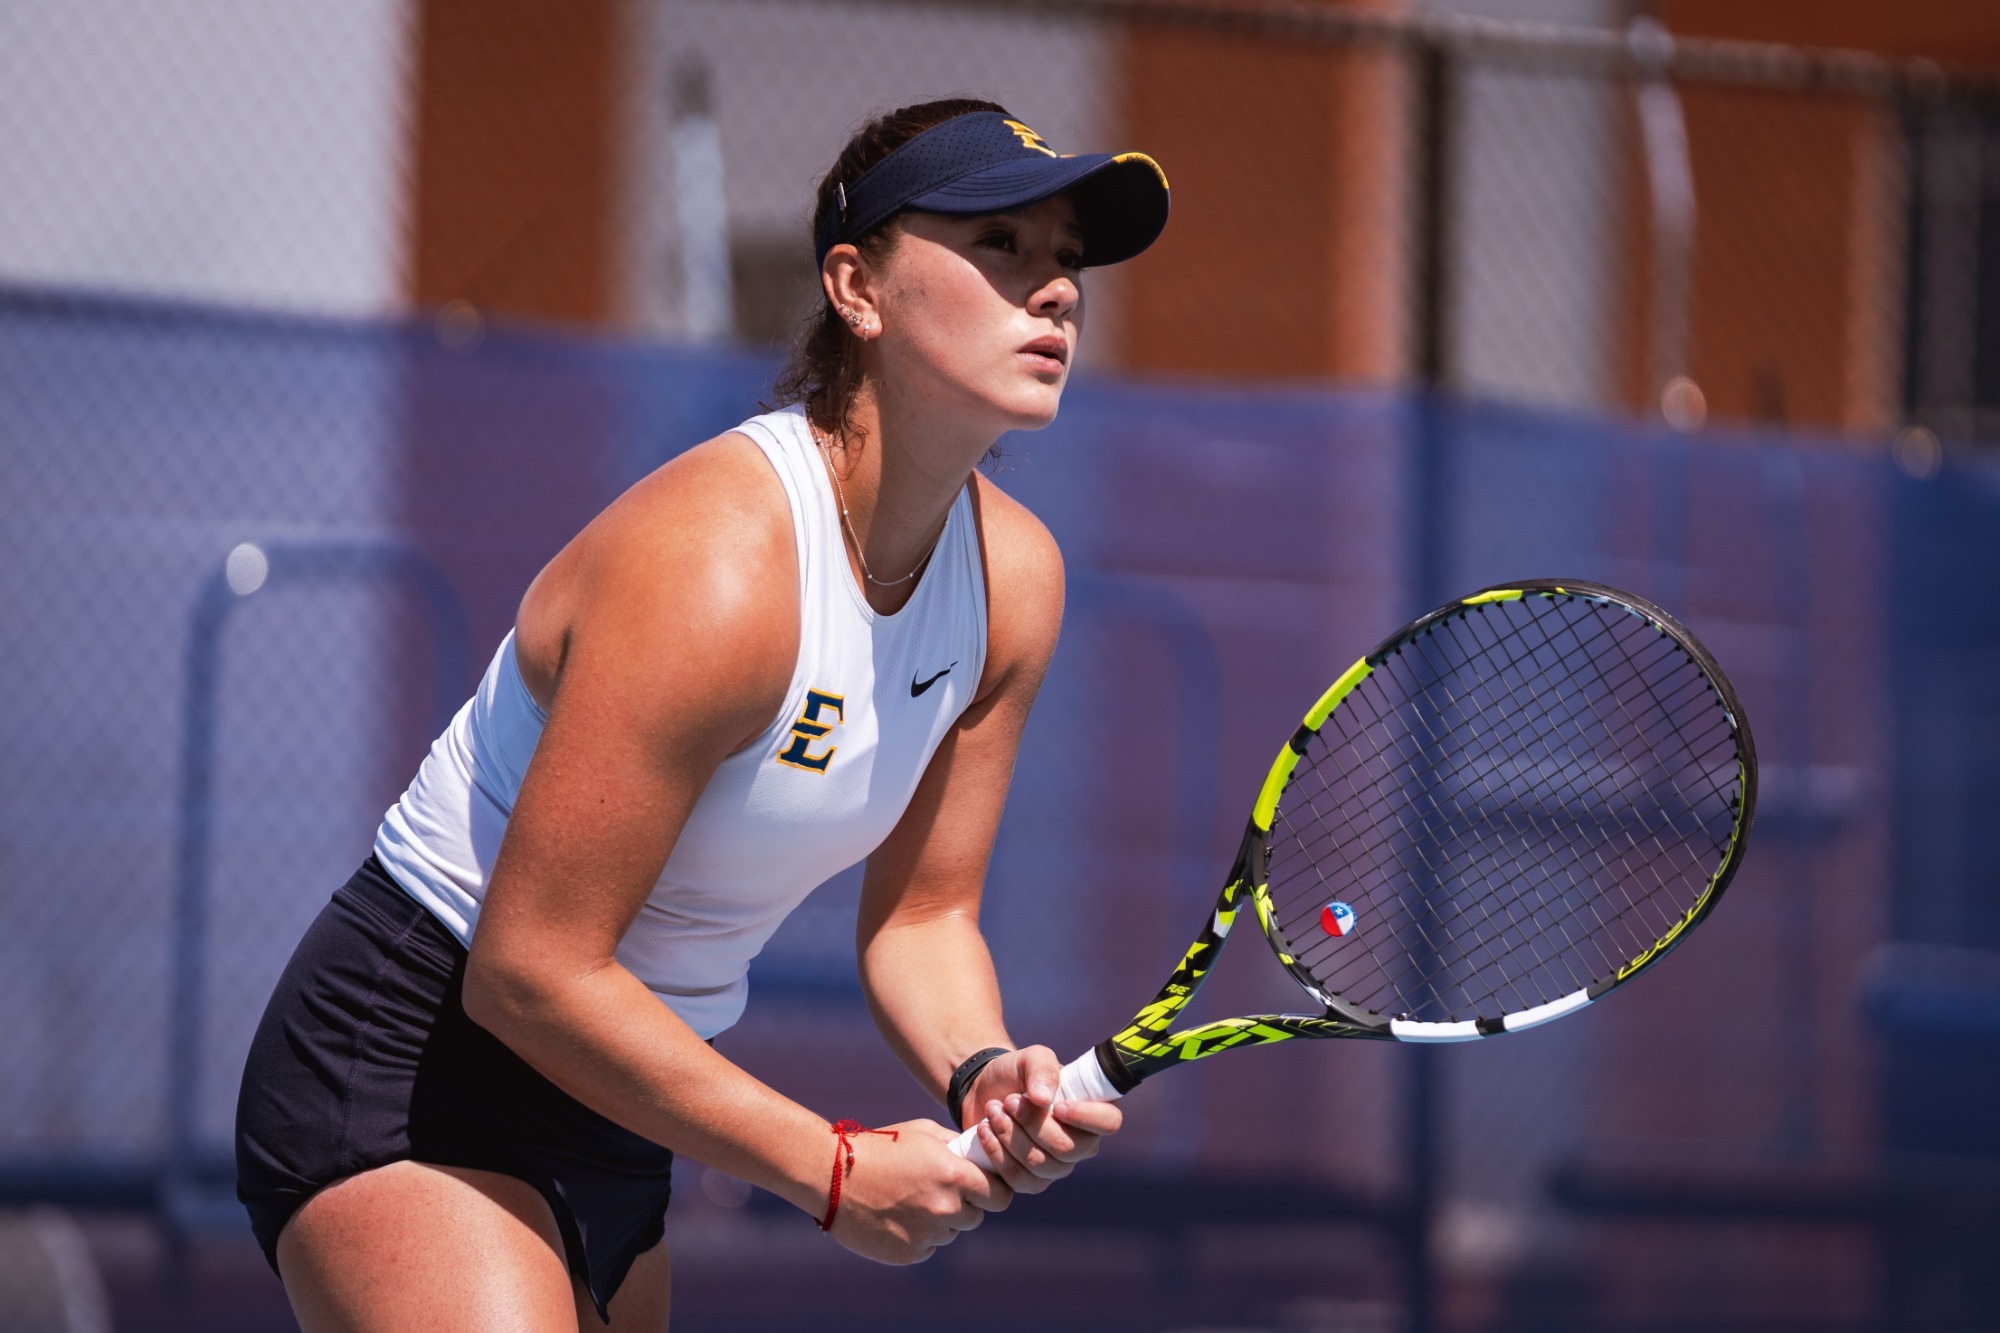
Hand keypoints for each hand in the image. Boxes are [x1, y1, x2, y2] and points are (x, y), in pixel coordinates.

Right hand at [823, 1119, 1012, 1263]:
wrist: (832, 1176)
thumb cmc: (879, 1147)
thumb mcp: (923, 1132)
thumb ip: (957, 1146)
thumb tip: (981, 1155)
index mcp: (953, 1175)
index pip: (1000, 1197)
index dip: (994, 1192)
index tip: (985, 1189)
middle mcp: (945, 1208)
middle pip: (976, 1217)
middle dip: (964, 1205)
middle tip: (938, 1191)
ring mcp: (927, 1235)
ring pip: (950, 1232)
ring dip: (940, 1220)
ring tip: (909, 1200)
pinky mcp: (910, 1254)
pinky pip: (928, 1246)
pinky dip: (919, 1235)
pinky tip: (896, 1216)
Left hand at [961, 1046, 1122, 1193]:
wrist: (984, 1090)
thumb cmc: (1017, 1072)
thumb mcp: (1030, 1058)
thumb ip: (1041, 1069)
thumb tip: (1043, 1099)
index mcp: (1092, 1110)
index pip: (1109, 1122)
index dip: (1086, 1118)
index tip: (1057, 1106)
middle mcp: (1080, 1144)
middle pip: (1067, 1149)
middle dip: (1032, 1124)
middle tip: (1009, 1101)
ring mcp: (1056, 1166)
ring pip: (1039, 1164)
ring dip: (1010, 1135)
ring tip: (992, 1110)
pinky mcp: (1029, 1180)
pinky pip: (1017, 1178)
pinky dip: (997, 1152)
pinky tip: (984, 1129)